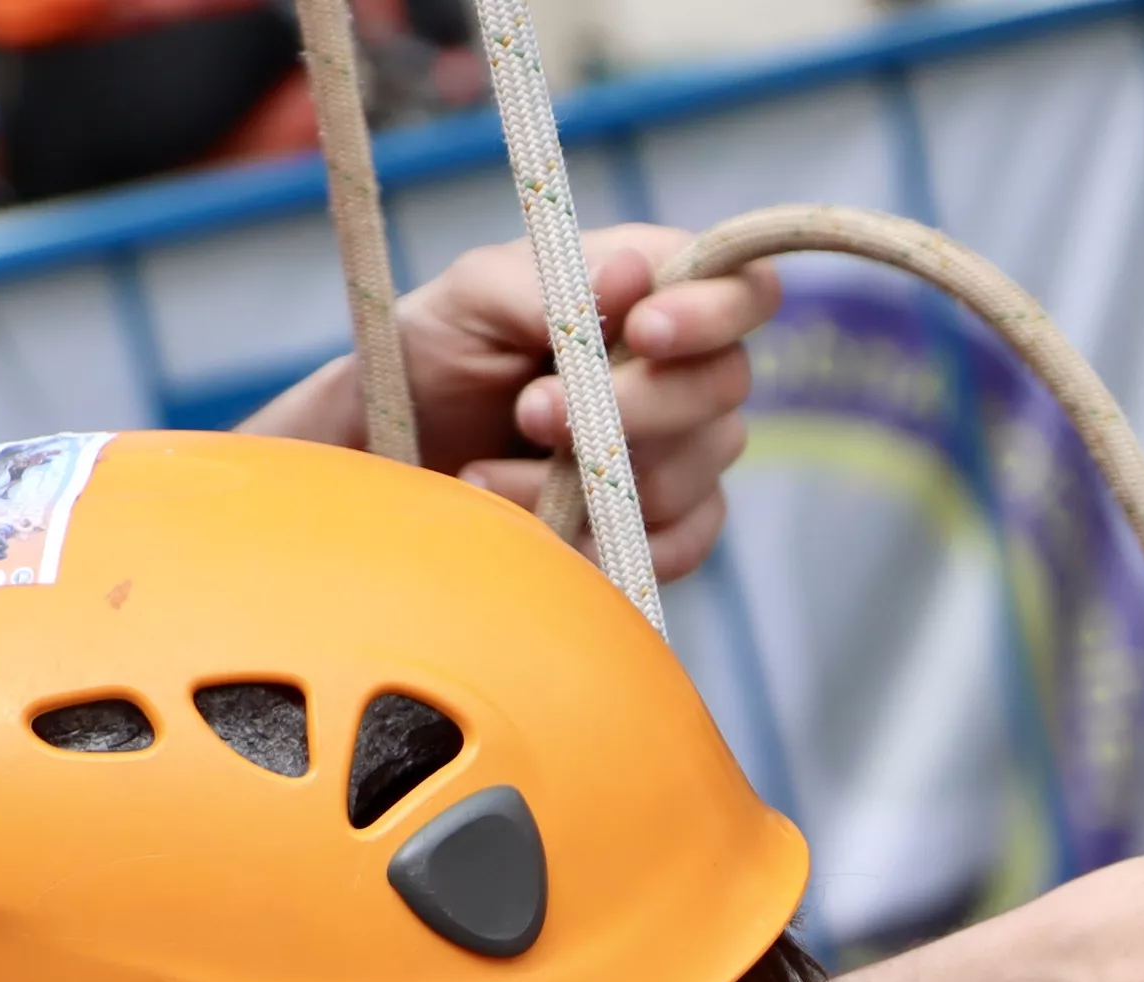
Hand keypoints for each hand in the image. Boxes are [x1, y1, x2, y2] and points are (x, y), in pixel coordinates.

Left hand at [239, 224, 780, 581]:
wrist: (400, 451)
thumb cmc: (441, 351)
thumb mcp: (472, 297)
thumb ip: (550, 284)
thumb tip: (631, 273)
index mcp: (659, 288)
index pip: (743, 291)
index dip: (712, 313)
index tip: (643, 333)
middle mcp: (688, 371)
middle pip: (721, 388)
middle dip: (627, 406)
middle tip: (531, 411)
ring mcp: (687, 454)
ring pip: (688, 472)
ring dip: (587, 480)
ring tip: (487, 476)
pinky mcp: (669, 528)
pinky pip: (675, 546)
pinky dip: (602, 541)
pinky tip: (536, 528)